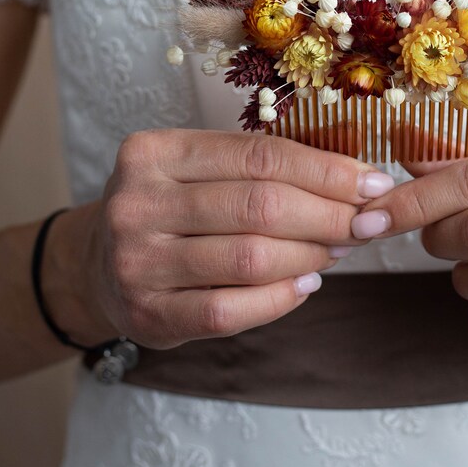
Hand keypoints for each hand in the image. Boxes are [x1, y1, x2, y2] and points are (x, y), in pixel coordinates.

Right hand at [48, 129, 391, 349]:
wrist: (96, 265)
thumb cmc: (169, 208)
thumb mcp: (195, 170)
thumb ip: (258, 168)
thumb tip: (353, 181)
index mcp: (156, 151)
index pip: (259, 155)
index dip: (325, 170)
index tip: (372, 182)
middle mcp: (138, 202)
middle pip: (259, 206)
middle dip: (329, 214)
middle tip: (368, 221)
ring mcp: (137, 262)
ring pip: (250, 258)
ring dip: (311, 255)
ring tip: (340, 248)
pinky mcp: (147, 314)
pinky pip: (230, 311)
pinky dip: (280, 299)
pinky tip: (307, 285)